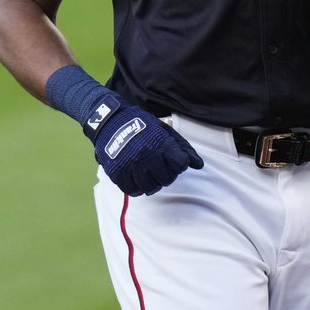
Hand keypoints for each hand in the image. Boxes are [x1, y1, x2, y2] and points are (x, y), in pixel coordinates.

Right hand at [86, 97, 203, 195]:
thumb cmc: (142, 126)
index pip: (180, 164)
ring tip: (149, 176)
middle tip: (161, 170)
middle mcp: (146, 155)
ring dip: (153, 184)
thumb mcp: (164, 131)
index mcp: (160, 142)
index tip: (174, 160)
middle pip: (167, 178)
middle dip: (167, 176)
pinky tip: (138, 181)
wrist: (111, 120)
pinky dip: (137, 188)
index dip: (179, 164)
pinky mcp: (117, 171)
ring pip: (150, 187)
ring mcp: (131, 164)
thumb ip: (183, 148)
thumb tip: (199, 165)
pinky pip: (132, 190)